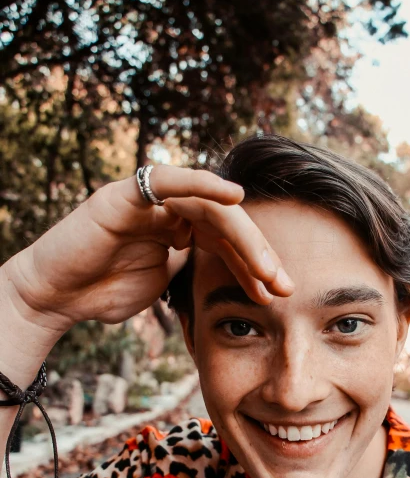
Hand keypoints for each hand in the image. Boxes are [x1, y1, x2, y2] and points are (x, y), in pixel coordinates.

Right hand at [6, 165, 293, 327]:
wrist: (56, 296)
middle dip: (259, 255)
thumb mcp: (163, 285)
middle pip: (227, 225)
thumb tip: (232, 277)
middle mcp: (170, 210)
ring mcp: (151, 200)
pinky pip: (168, 181)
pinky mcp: (126, 194)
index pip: (228, 243)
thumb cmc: (103, 291)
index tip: (279, 294)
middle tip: (284, 286)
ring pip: (209, 208)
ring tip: (268, 269)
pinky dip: (202, 183)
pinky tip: (233, 195)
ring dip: (243, 236)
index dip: (255, 266)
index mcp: (180, 231)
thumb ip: (191, 271)